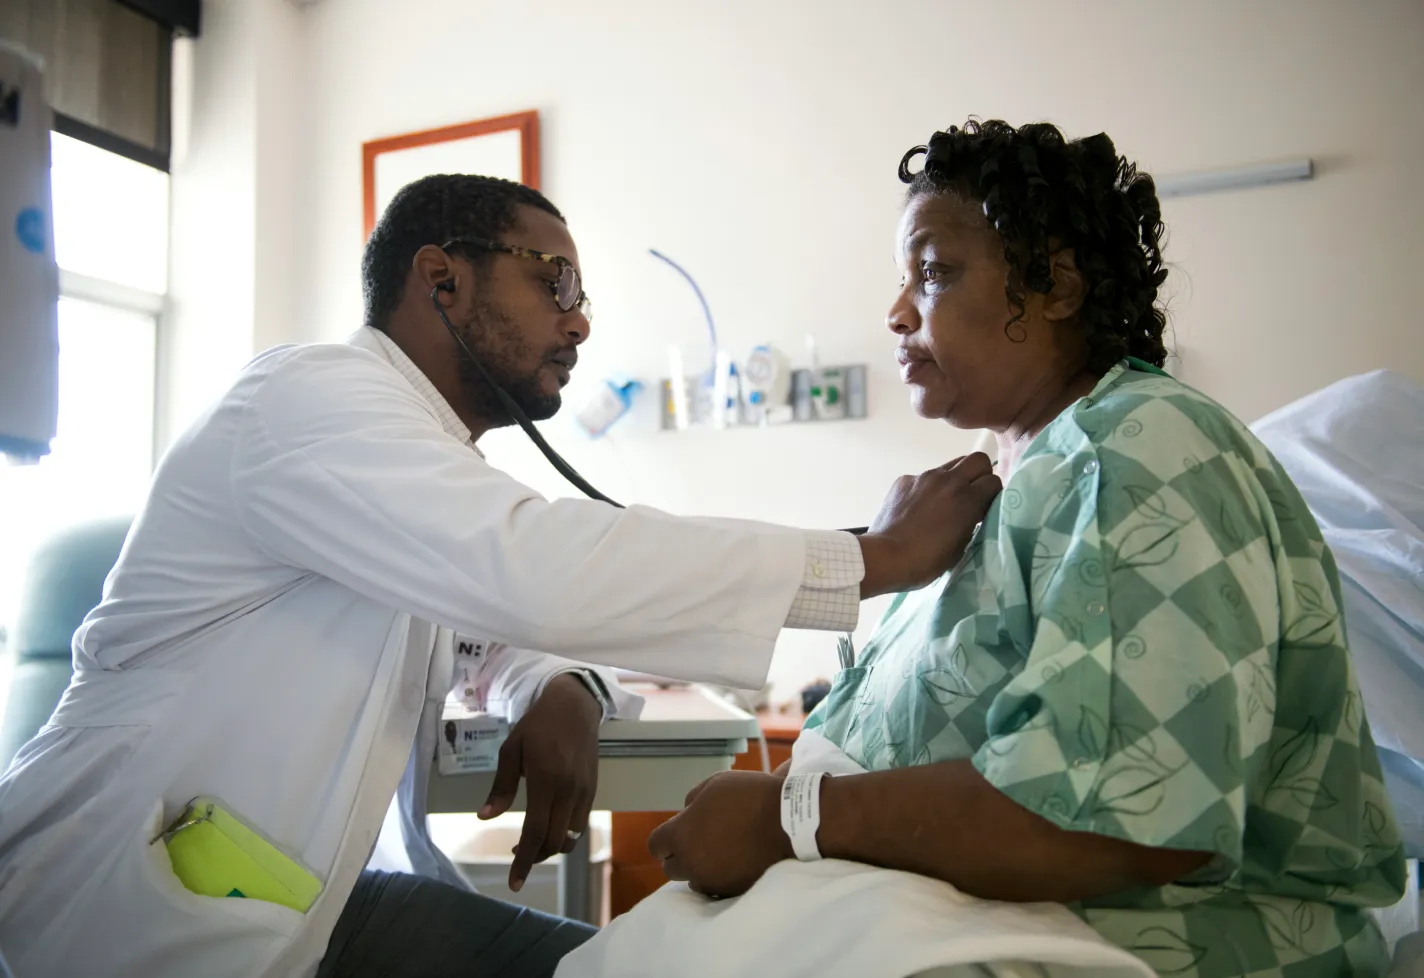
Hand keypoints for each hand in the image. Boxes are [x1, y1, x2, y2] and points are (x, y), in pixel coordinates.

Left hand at [480, 674, 601, 890]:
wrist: (575, 706)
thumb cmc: (538, 725)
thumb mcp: (511, 749)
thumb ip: (501, 786)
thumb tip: (485, 817)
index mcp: (546, 781)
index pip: (535, 832)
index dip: (523, 861)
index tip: (514, 882)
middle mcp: (569, 791)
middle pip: (553, 841)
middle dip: (534, 856)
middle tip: (515, 854)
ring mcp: (584, 792)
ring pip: (570, 837)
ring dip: (550, 847)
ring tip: (531, 842)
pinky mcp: (592, 791)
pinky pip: (579, 825)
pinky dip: (564, 835)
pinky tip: (549, 826)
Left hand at [647, 770, 791, 898]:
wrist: (788, 823)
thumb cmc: (749, 797)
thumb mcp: (715, 784)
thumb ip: (692, 799)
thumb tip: (687, 813)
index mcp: (681, 834)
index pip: (656, 845)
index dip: (665, 839)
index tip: (678, 833)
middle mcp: (690, 862)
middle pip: (670, 868)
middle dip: (680, 856)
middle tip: (700, 842)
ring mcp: (711, 880)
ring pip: (692, 880)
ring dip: (699, 869)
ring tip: (718, 854)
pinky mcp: (731, 891)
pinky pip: (715, 889)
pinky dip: (718, 879)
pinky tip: (732, 864)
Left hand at [858, 453, 999, 596]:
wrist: (885, 556)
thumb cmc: (926, 560)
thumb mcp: (960, 546)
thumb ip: (971, 522)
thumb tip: (973, 513)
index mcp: (966, 499)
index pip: (994, 481)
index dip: (993, 495)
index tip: (986, 508)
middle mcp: (948, 480)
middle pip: (977, 460)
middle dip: (980, 474)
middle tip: (973, 495)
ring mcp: (924, 477)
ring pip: (950, 465)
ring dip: (954, 479)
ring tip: (945, 502)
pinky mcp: (904, 480)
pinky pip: (924, 477)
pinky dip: (928, 488)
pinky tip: (918, 508)